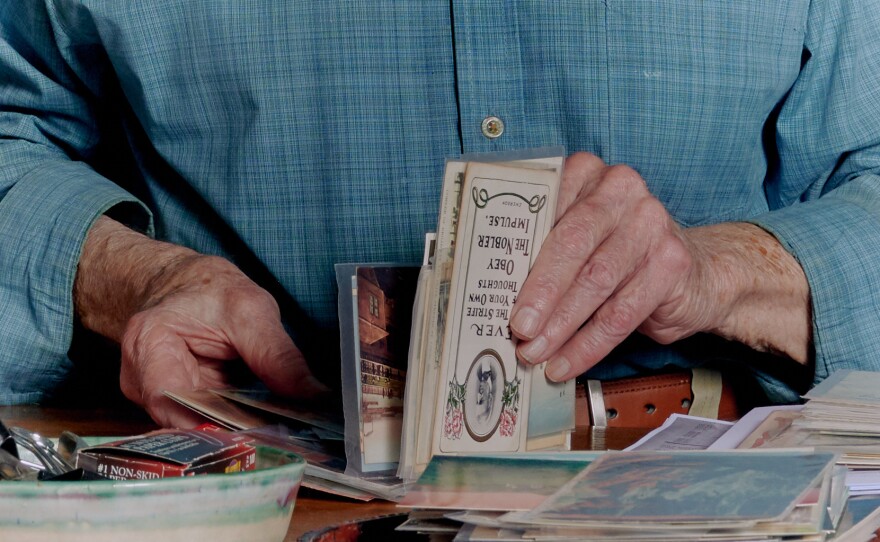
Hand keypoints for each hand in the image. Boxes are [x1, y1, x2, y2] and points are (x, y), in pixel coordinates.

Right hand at [75, 217, 326, 426]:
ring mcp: (153, 396)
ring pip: (192, 428)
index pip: (169, 399)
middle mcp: (139, 379)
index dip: (207, 424)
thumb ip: (277, 355)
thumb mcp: (251, 310)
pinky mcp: (173, 407)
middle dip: (226, 434)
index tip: (251, 435)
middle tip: (274, 441)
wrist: (190, 286)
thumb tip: (313, 395)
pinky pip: (201, 424)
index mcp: (148, 343)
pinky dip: (228, 427)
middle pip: (180, 422)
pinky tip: (256, 428)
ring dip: (231, 433)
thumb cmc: (212, 291)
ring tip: (272, 436)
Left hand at [509, 152, 810, 381]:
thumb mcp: (577, 238)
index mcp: (586, 172)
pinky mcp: (671, 263)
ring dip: (560, 325)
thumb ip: (541, 247)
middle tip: (517, 328)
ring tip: (534, 353)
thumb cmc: (615, 254)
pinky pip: (621, 313)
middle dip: (539, 291)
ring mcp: (651, 223)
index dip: (516, 251)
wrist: (693, 273)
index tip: (491, 286)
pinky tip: (564, 364)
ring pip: (596, 281)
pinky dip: (587, 345)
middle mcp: (622, 188)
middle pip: (572, 243)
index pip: (545, 209)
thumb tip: (492, 292)